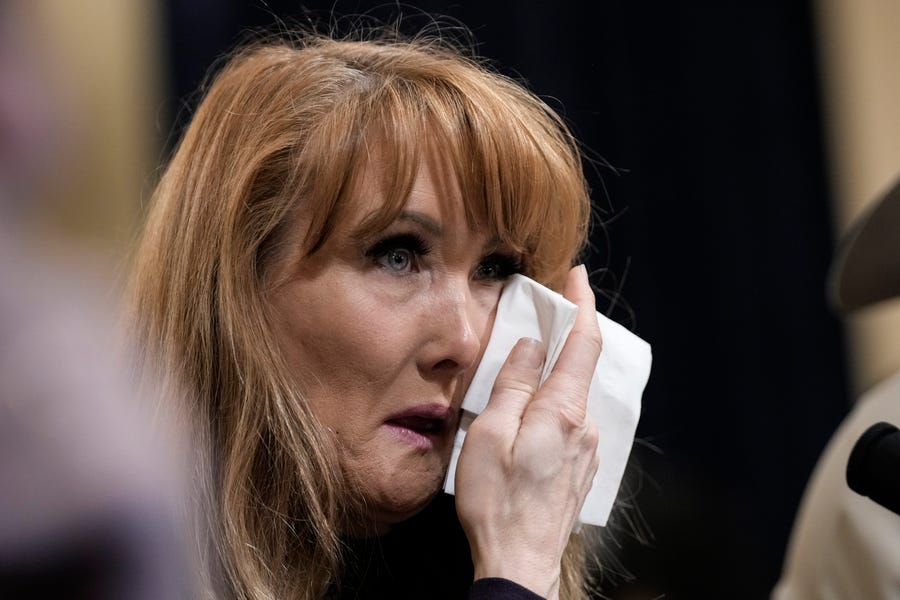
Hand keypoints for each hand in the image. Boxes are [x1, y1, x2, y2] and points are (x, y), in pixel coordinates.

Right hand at [454, 265, 601, 599]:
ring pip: (572, 395)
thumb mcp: (491, 433)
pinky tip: (528, 414)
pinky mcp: (580, 467)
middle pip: (579, 366)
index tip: (577, 276)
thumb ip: (514, 384)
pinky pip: (569, 420)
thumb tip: (531, 346)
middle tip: (540, 315)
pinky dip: (553, 403)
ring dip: (553, 374)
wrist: (521, 562)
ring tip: (523, 370)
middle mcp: (584, 426)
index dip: (582, 304)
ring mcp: (587, 449)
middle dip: (562, 336)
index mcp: (563, 411)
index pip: (583, 343)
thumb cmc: (497, 501)